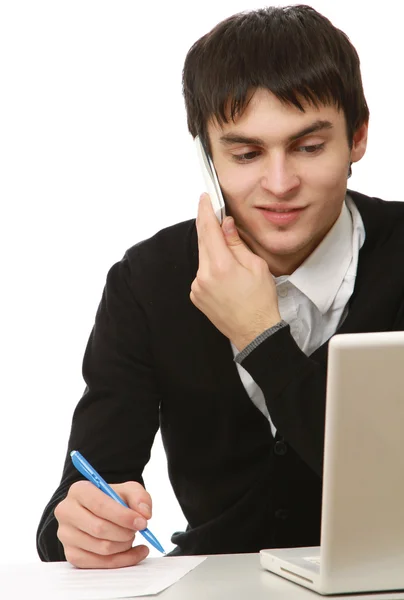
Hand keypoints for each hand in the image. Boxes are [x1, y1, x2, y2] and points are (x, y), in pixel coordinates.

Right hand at [55, 480, 151, 567]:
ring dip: (124, 545)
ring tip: (132, 536)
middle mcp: (67, 512)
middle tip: (139, 529)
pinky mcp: (72, 555)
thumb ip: (140, 497)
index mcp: (79, 490)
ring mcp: (66, 535)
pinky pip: (100, 564)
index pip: (100, 505)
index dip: (123, 516)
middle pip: (99, 529)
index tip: (142, 522)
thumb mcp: (128, 490)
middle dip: (125, 532)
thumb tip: (144, 513)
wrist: (99, 511)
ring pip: (102, 548)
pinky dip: (122, 560)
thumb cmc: (112, 499)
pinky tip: (133, 551)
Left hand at [190, 194, 280, 351]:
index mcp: (220, 266)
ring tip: (232, 260)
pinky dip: (211, 268)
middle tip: (214, 214)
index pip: (208, 229)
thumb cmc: (260, 302)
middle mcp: (204, 276)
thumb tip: (225, 225)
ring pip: (203, 258)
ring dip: (213, 251)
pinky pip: (202, 273)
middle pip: (203, 242)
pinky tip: (226, 276)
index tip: (204, 199)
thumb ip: (237, 243)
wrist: (255, 332)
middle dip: (208, 227)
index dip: (205, 211)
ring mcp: (197, 287)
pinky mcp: (196, 295)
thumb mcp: (256, 266)